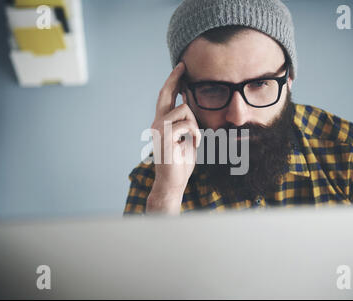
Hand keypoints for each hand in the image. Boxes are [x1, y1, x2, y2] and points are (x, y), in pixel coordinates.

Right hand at [146, 62, 200, 213]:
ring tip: (195, 138)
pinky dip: (196, 134)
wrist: (172, 182)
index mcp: (161, 122)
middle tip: (183, 65)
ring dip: (195, 123)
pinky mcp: (165, 137)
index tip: (180, 68)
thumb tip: (189, 106)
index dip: (172, 81)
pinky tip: (194, 145)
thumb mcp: (186, 139)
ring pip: (184, 110)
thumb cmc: (180, 162)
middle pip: (165, 93)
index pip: (166, 97)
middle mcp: (157, 123)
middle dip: (174, 78)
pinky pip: (187, 125)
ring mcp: (159, 129)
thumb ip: (186, 123)